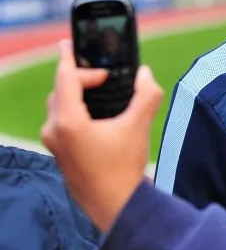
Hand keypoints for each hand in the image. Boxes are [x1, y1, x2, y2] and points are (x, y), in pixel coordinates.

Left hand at [41, 40, 163, 232]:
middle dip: (81, 78)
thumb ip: (145, 94)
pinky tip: (100, 116)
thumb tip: (145, 74)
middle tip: (104, 76)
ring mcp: (55, 144)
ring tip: (103, 92)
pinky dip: (77, 110)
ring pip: (60, 107)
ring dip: (79, 95)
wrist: (116, 206)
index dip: (71, 58)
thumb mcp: (139, 126)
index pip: (65, 78)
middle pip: (61, 90)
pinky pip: (63, 122)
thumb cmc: (123, 168)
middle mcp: (55, 130)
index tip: (71, 43)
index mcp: (68, 121)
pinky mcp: (61, 153)